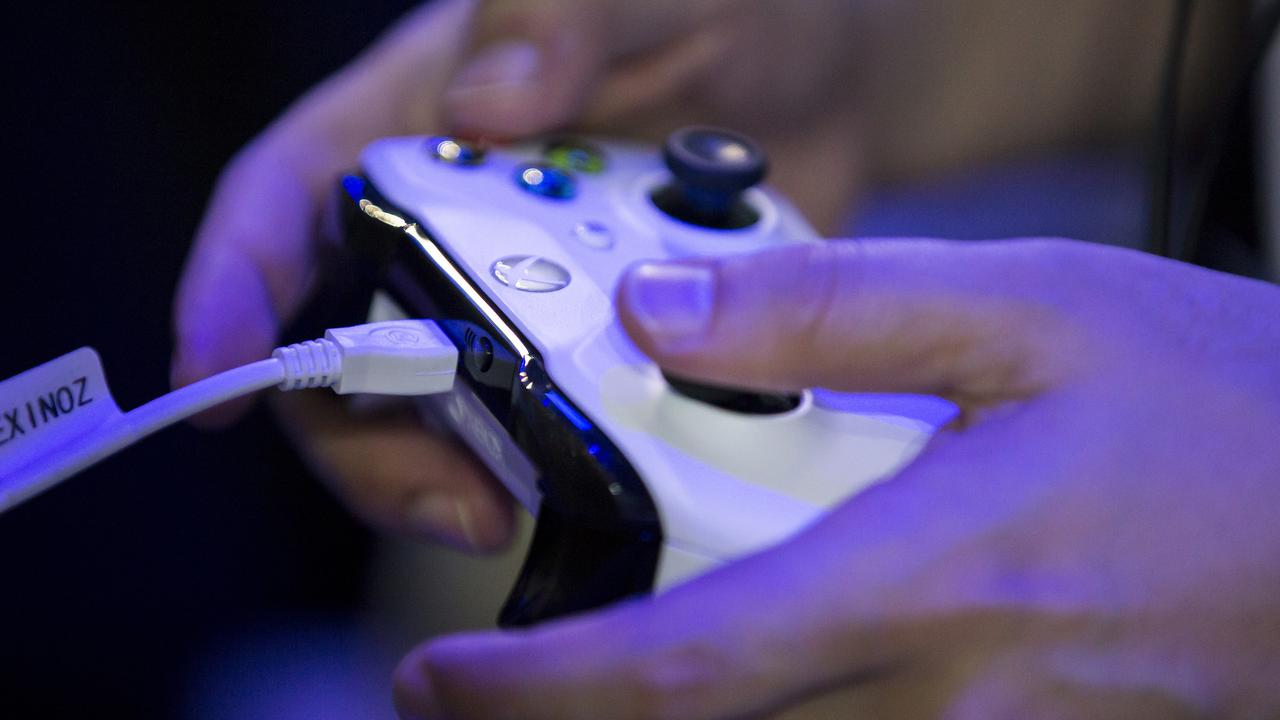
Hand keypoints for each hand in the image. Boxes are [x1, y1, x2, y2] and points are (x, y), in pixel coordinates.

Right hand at [170, 0, 888, 547]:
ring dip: (467, 465)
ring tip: (525, 503)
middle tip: (447, 493)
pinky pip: (555, 422)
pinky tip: (615, 470)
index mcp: (422, 117)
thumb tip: (487, 106)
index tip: (210, 377)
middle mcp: (454, 220)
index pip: (287, 197)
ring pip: (444, 404)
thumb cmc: (729, 2)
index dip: (233, 286)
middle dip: (368, 435)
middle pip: (348, 344)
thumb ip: (562, 13)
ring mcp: (527, 295)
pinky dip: (565, 457)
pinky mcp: (599, 347)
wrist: (831, 79)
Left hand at [393, 239, 1279, 717]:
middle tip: (484, 694)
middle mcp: (959, 699)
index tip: (443, 680)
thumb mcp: (1030, 311)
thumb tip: (663, 318)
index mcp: (936, 578)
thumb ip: (830, 316)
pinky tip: (751, 688)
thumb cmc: (1223, 405)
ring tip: (590, 686)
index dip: (537, 694)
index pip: (686, 670)